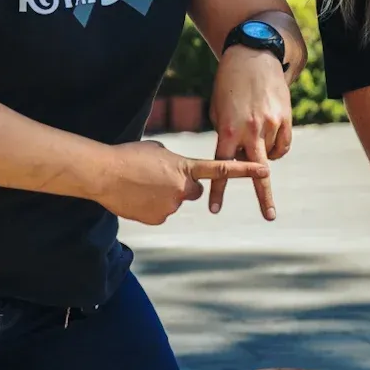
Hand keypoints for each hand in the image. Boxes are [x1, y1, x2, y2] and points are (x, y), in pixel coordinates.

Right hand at [97, 141, 268, 224]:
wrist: (104, 174)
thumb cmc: (129, 156)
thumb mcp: (159, 151)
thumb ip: (176, 162)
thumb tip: (180, 173)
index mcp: (185, 167)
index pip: (221, 169)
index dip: (245, 170)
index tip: (265, 170)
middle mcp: (182, 189)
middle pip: (195, 190)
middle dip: (184, 186)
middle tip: (162, 178)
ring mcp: (170, 206)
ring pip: (174, 201)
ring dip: (164, 195)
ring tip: (142, 185)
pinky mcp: (157, 219)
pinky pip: (160, 212)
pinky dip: (151, 206)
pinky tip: (136, 197)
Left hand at [208, 45, 293, 219]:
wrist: (253, 56)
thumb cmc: (229, 84)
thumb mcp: (219, 110)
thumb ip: (227, 136)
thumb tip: (238, 158)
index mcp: (228, 129)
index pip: (223, 167)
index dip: (219, 190)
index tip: (215, 209)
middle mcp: (251, 130)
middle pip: (257, 172)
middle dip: (263, 196)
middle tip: (269, 216)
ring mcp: (271, 125)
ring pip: (269, 156)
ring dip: (262, 154)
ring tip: (255, 131)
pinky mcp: (286, 118)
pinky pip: (283, 146)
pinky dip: (277, 148)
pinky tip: (270, 137)